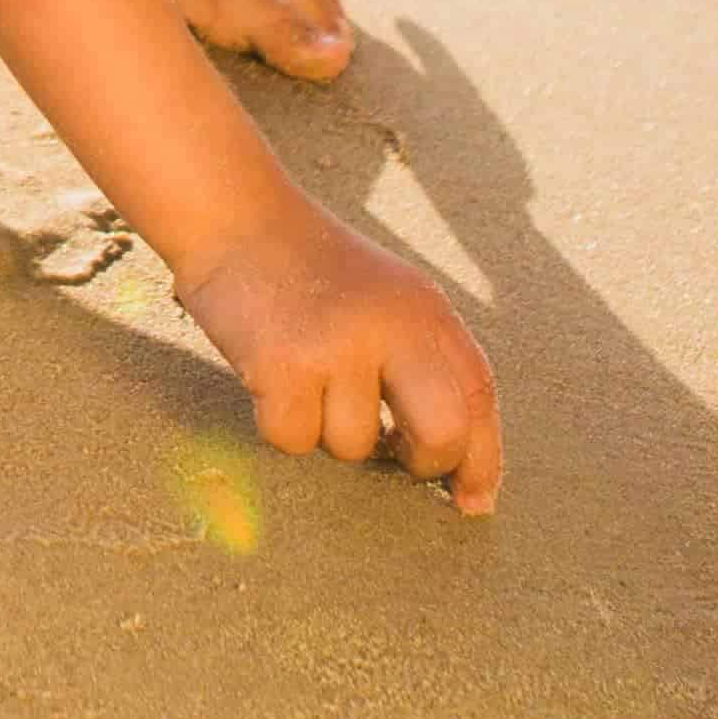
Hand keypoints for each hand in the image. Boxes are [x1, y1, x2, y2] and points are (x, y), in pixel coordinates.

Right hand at [176, 200, 499, 513]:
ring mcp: (339, 345)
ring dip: (327, 430)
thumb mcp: (389, 299)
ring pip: (353, 447)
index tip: (472, 501)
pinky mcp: (285, 364)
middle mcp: (393, 325)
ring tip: (307, 375)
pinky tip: (271, 376)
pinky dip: (279, 423)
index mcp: (426, 309)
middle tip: (390, 451)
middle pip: (442, 435)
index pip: (478, 396)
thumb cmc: (310, 270)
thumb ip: (424, 366)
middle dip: (421, 464)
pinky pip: (294, 440)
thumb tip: (462, 477)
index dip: (481, 458)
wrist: (235, 217)